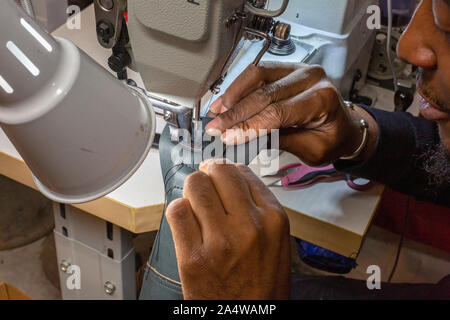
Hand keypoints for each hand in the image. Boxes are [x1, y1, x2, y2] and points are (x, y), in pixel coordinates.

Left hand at [166, 159, 290, 299]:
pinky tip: (187, 223)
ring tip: (196, 206)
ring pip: (194, 185)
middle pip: (217, 171)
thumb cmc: (262, 285)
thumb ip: (259, 207)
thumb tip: (235, 177)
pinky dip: (178, 211)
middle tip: (206, 188)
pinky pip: (176, 211)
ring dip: (191, 191)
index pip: (242, 172)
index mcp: (274, 219)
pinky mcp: (193, 257)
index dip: (226, 172)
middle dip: (208, 176)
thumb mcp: (277, 242)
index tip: (218, 175)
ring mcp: (220, 241)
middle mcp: (249, 225)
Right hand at [205, 62, 377, 165]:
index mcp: (322, 99)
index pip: (277, 112)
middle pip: (264, 93)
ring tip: (216, 112)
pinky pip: (259, 73)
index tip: (228, 137)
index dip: (249, 126)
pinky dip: (239, 86)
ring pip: (257, 75)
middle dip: (235, 113)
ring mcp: (299, 69)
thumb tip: (243, 138)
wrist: (344, 127)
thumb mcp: (311, 150)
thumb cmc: (333, 139)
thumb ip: (279, 141)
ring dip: (233, 95)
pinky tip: (225, 100)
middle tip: (215, 127)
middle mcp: (311, 78)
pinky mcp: (287, 68)